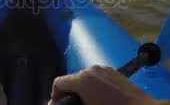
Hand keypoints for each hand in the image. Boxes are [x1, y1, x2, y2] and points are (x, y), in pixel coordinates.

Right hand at [48, 65, 169, 104]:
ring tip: (89, 103)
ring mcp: (105, 69)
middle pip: (72, 79)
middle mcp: (92, 69)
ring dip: (82, 90)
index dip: (55, 96)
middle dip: (70, 94)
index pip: (58, 83)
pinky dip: (94, 87)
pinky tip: (101, 99)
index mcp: (83, 79)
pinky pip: (98, 78)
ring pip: (85, 78)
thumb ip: (72, 104)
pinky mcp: (115, 73)